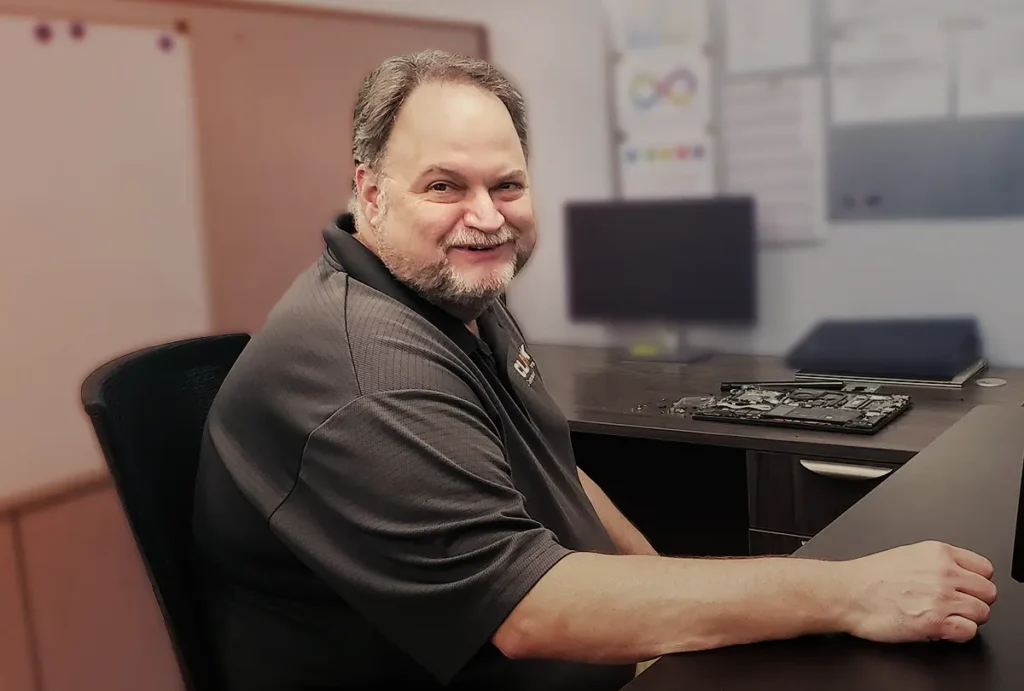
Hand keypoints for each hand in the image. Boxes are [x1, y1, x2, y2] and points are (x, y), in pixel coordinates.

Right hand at [836, 540, 996, 642]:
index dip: (975, 582)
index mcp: (938, 552)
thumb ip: (937, 563)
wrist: (846, 593)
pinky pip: (970, 631)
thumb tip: (958, 576)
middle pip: (988, 592)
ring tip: (944, 617)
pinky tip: (940, 629)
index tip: (965, 589)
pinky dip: (958, 634)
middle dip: (974, 601)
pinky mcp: (935, 622)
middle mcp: (944, 573)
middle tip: (954, 606)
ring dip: (966, 619)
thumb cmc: (868, 577)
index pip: (985, 569)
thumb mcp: (907, 555)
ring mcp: (941, 598)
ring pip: (983, 613)